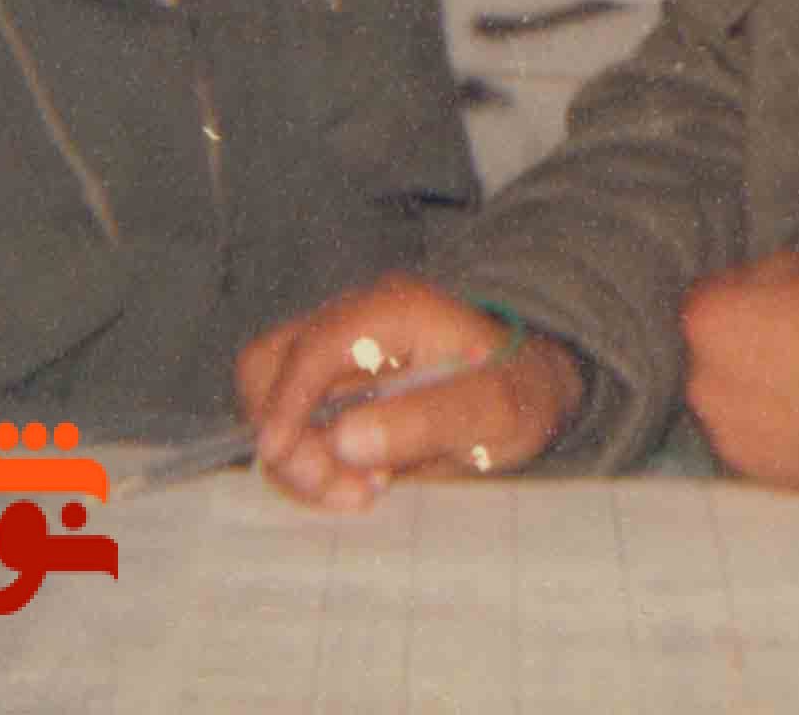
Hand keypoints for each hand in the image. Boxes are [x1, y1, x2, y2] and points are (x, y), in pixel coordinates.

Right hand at [237, 274, 584, 508]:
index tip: (280, 455)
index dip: (287, 400)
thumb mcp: (494, 412)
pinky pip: (290, 426)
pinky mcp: (331, 388)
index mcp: (396, 310)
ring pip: (268, 400)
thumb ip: (427, 420)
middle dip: (288, 435)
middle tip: (345, 487)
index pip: (315, 345)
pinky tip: (359, 482)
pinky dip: (308, 463)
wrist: (530, 392)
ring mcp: (338, 354)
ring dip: (298, 458)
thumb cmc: (519, 393)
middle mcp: (356, 321)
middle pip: (271, 365)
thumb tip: (345, 439)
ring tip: (362, 489)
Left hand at [680, 252, 798, 492]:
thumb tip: (755, 292)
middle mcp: (701, 382)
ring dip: (756, 394)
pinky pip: (756, 440)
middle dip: (742, 348)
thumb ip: (765, 279)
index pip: (707, 299)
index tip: (770, 299)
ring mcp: (726, 434)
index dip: (740, 295)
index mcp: (707, 322)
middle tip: (791, 344)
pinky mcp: (755, 474)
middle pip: (714, 357)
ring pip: (732, 403)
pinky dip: (774, 431)